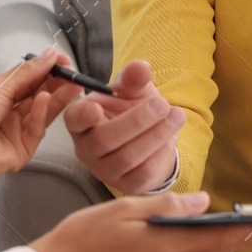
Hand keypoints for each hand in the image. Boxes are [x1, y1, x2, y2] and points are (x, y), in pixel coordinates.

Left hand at [0, 46, 80, 200]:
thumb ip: (27, 72)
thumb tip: (48, 55)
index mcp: (1, 96)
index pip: (30, 80)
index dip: (46, 70)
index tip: (62, 62)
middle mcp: (10, 113)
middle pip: (39, 96)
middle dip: (57, 84)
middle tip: (72, 73)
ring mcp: (17, 132)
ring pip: (43, 112)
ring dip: (56, 97)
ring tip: (70, 84)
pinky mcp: (23, 149)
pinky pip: (37, 129)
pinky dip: (41, 113)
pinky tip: (44, 99)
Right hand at [30, 191, 251, 251]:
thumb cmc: (86, 236)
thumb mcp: (126, 209)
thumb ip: (167, 207)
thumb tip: (203, 203)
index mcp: (167, 249)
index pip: (219, 239)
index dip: (250, 233)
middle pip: (216, 251)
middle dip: (246, 240)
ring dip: (225, 244)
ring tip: (247, 231)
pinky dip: (202, 249)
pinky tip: (205, 238)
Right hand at [62, 60, 184, 193]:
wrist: (147, 137)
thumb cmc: (130, 109)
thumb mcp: (131, 90)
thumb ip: (133, 79)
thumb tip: (141, 67)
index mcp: (80, 121)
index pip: (74, 119)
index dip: (83, 116)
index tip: (96, 107)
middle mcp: (86, 148)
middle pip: (105, 140)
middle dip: (137, 121)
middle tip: (162, 104)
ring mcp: (104, 169)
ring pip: (126, 158)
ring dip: (155, 136)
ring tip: (177, 116)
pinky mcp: (125, 184)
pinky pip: (142, 173)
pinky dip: (160, 154)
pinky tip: (173, 137)